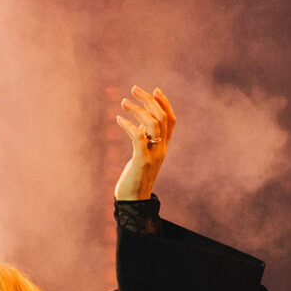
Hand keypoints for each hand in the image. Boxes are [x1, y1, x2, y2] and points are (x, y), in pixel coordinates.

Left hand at [112, 86, 175, 200]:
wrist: (133, 201)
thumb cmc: (135, 177)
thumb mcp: (141, 155)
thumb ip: (144, 139)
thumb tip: (139, 122)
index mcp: (164, 146)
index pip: (171, 120)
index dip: (165, 103)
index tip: (154, 89)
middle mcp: (162, 149)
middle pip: (161, 117)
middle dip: (148, 100)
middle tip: (133, 89)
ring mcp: (154, 155)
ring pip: (152, 124)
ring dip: (137, 110)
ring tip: (123, 102)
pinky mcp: (142, 161)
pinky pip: (138, 138)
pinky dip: (129, 125)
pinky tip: (118, 119)